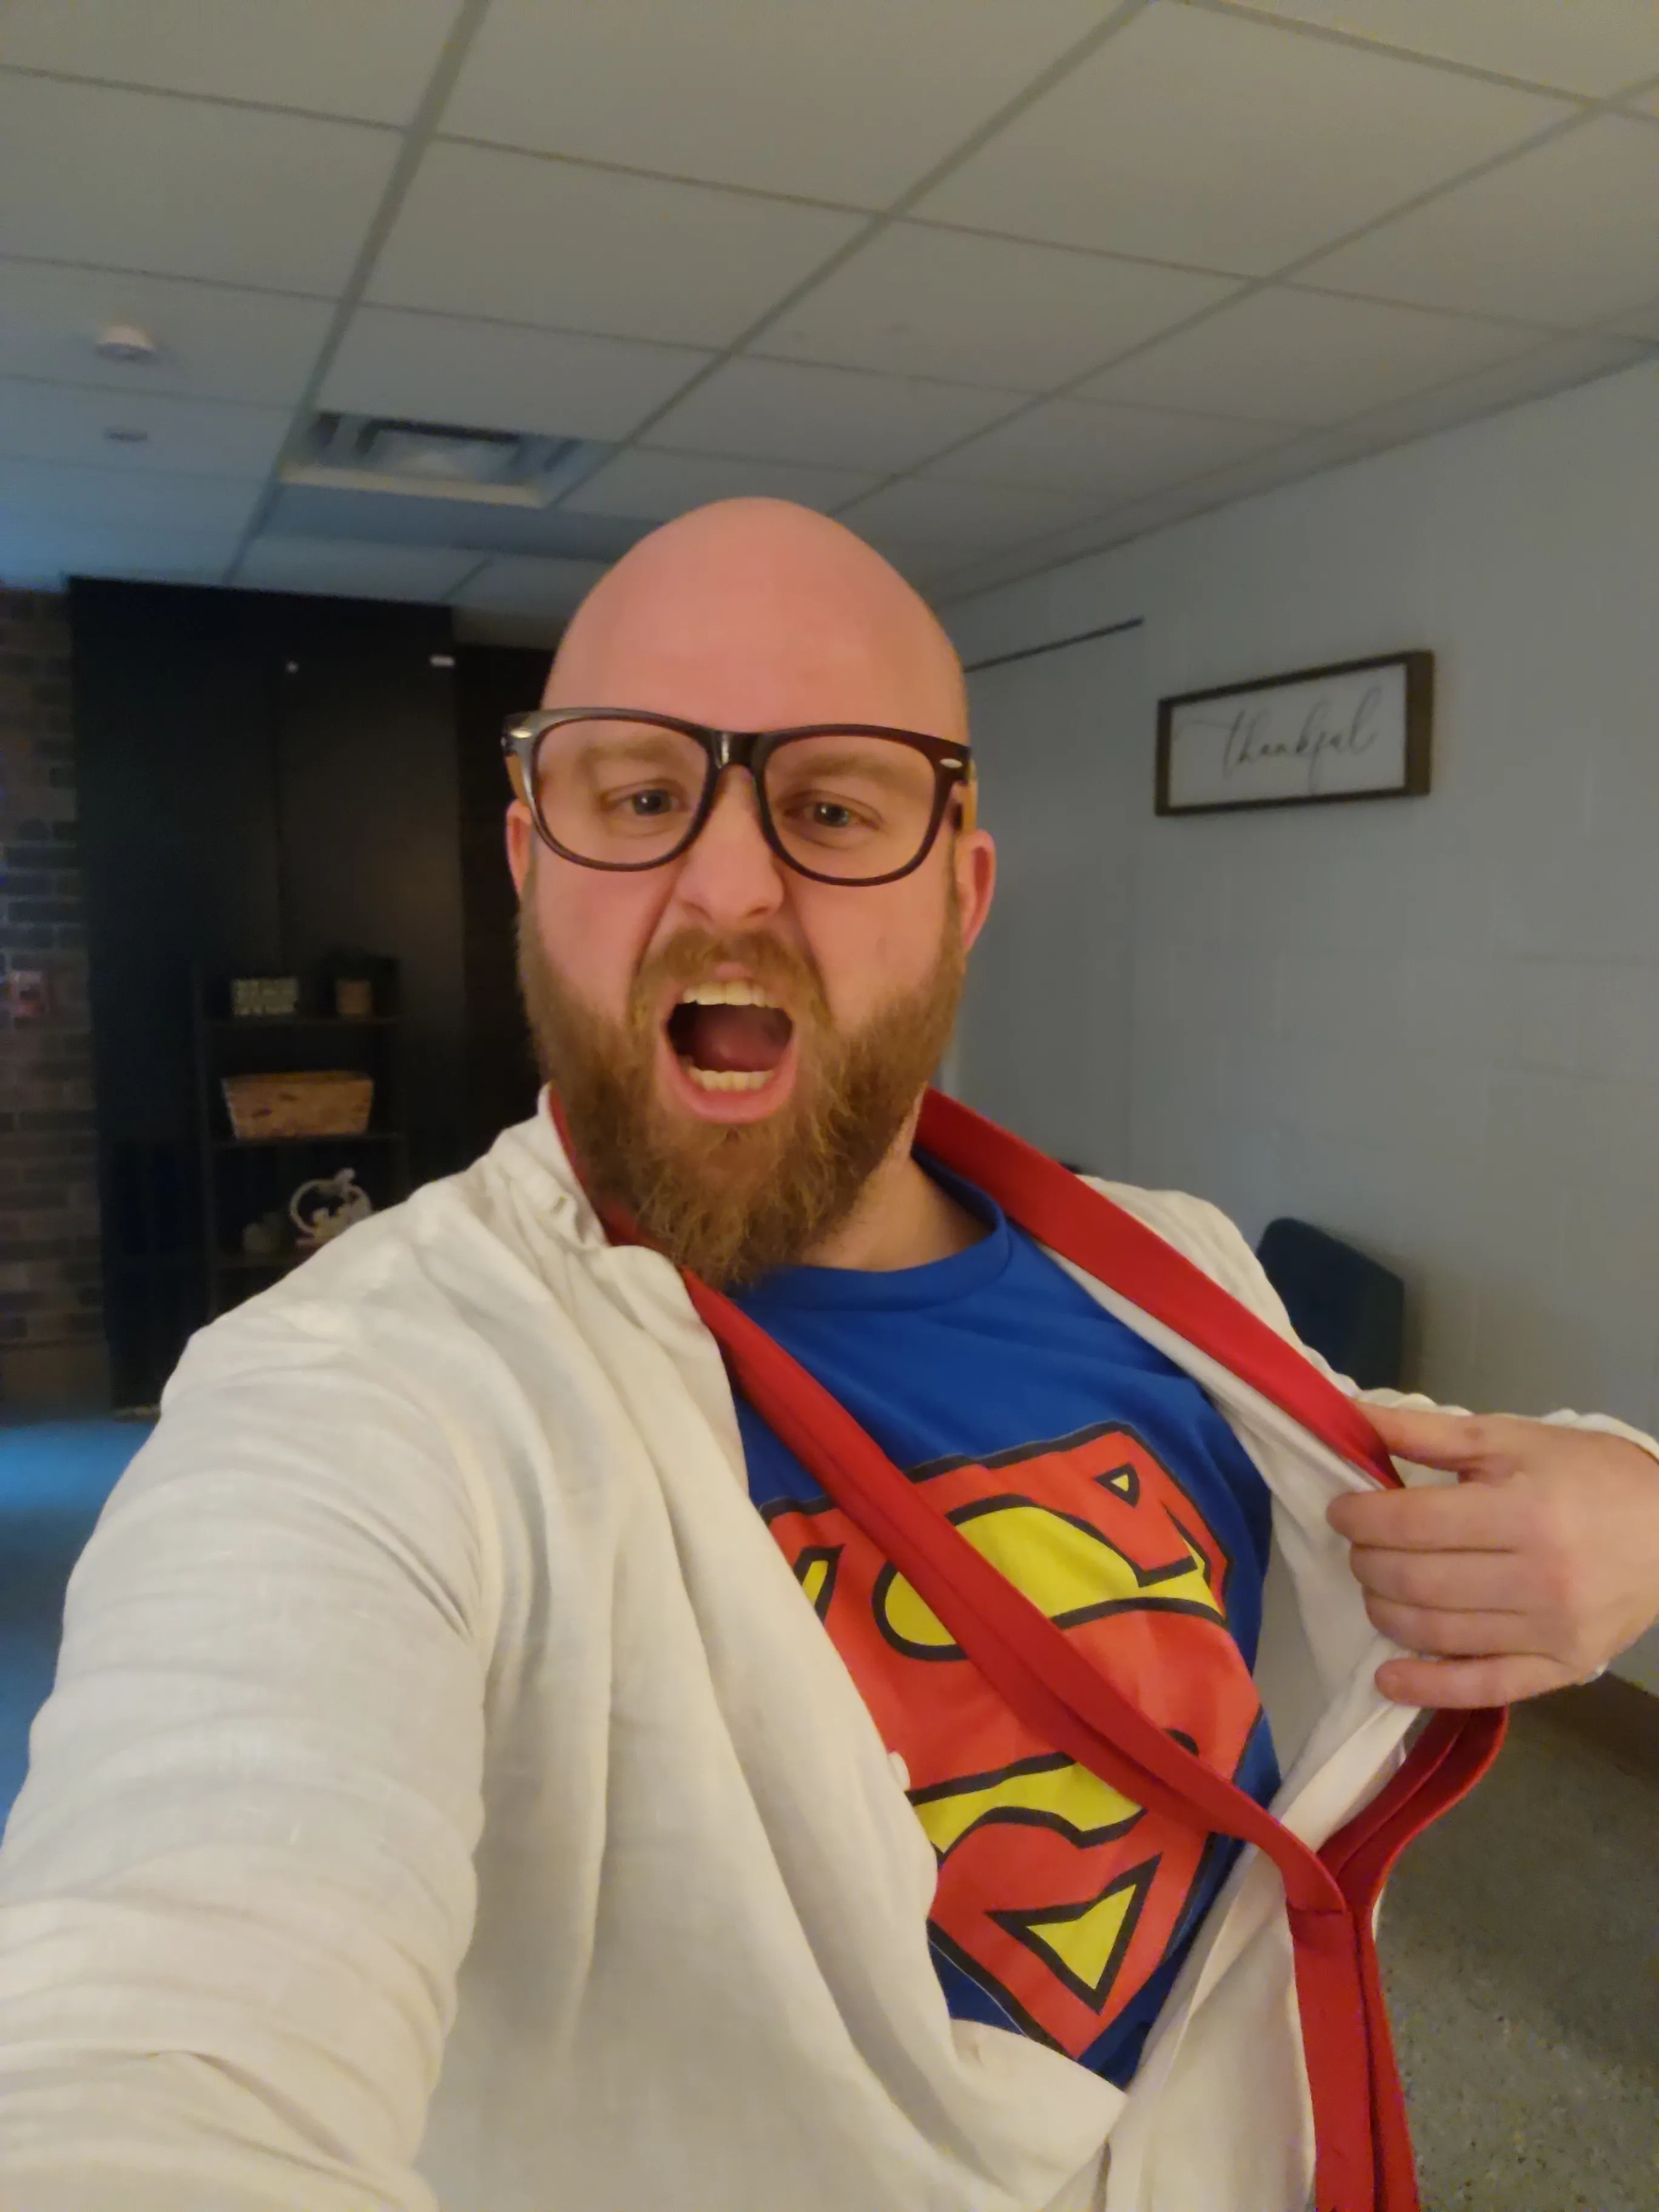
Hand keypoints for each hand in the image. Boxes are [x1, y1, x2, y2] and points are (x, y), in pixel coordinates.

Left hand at [1326, 1404, 1658, 1707]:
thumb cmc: (1586, 1475)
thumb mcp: (1510, 1438)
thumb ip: (1427, 1433)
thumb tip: (1351, 1416)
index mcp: (1523, 1511)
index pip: (1409, 1523)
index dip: (1359, 1518)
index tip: (1342, 1511)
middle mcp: (1538, 1578)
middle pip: (1414, 1580)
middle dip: (1367, 1563)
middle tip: (1361, 1548)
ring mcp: (1551, 1631)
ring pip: (1435, 1632)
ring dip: (1385, 1611)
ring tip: (1378, 1587)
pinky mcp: (1563, 1669)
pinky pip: (1482, 1688)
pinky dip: (1426, 1686)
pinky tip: (1387, 1678)